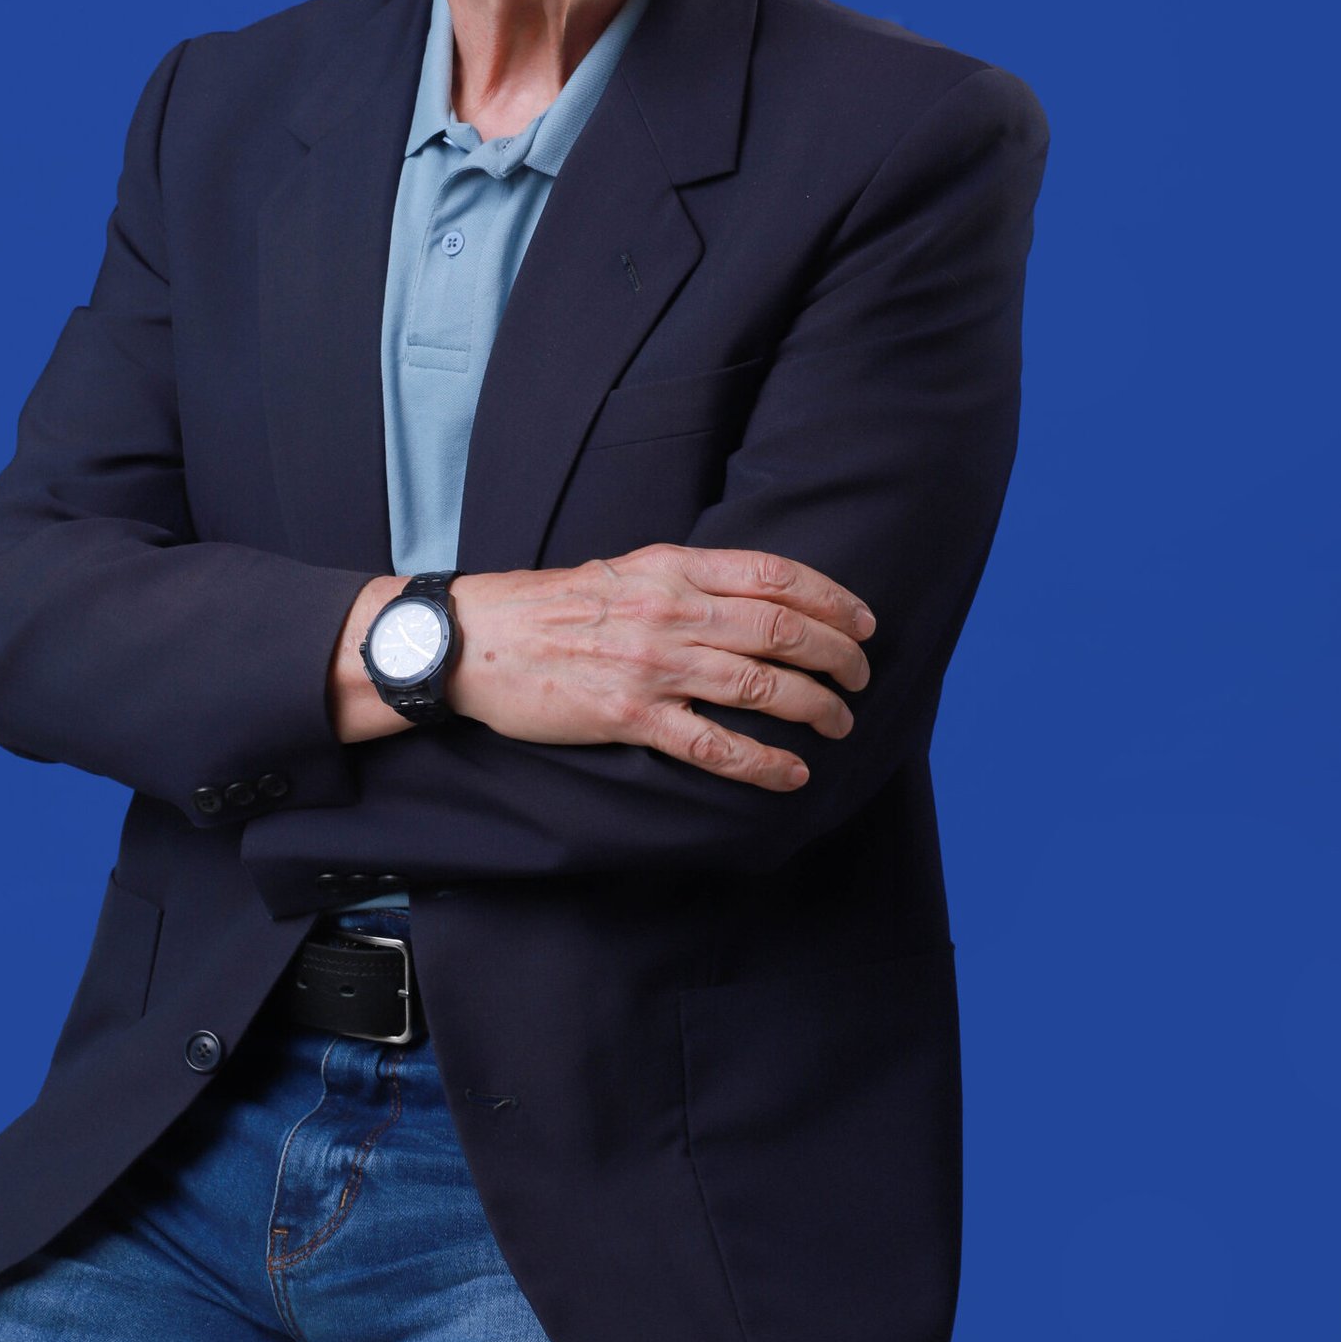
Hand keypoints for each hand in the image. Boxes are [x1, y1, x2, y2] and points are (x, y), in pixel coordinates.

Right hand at [446, 542, 874, 790]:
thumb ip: (687, 579)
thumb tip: (755, 597)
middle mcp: (671, 611)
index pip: (775, 576)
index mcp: (672, 567)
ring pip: (760, 687)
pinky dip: (762, 763)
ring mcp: (652, 665)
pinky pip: (713, 745)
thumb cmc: (552, 606)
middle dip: (836, 657)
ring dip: (814, 708)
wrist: (477, 639)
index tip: (863, 623)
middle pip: (781, 631)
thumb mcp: (626, 569)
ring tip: (840, 723)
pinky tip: (791, 774)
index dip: (832, 599)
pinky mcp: (629, 716)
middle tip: (861, 679)